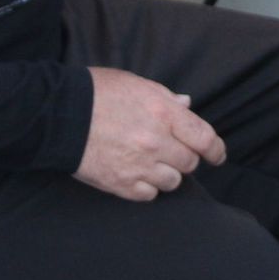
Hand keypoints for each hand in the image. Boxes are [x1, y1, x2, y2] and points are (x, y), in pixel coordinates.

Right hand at [73, 67, 225, 201]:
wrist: (61, 114)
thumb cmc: (98, 92)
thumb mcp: (138, 84)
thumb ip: (166, 98)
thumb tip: (186, 105)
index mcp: (165, 113)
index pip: (205, 139)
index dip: (216, 150)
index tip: (217, 155)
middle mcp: (157, 142)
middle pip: (190, 163)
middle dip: (186, 158)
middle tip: (174, 152)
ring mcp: (139, 165)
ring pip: (172, 182)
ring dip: (168, 174)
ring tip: (155, 164)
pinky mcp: (121, 184)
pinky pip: (149, 195)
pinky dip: (148, 187)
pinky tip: (139, 175)